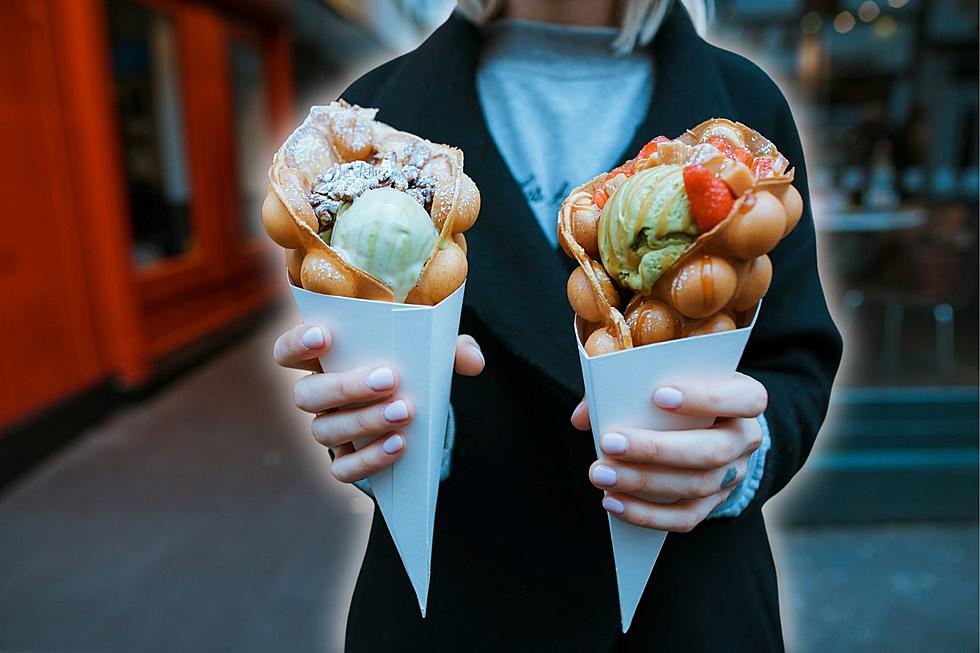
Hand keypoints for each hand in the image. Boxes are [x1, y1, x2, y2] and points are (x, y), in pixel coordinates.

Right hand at [275, 324, 484, 483]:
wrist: (421, 409)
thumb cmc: (416, 367)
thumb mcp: (434, 351)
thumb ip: (452, 348)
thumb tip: (472, 360)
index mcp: (327, 359)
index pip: (289, 350)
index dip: (297, 343)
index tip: (324, 335)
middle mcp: (318, 395)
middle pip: (306, 394)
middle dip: (345, 387)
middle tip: (388, 378)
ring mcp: (329, 429)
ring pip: (324, 430)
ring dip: (363, 422)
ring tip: (404, 412)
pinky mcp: (347, 460)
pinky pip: (344, 469)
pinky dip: (370, 459)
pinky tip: (400, 445)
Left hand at [570, 372, 765, 531]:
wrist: (704, 425)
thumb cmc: (676, 393)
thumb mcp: (661, 378)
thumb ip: (623, 386)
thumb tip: (584, 417)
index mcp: (743, 398)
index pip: (744, 398)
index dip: (705, 398)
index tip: (658, 395)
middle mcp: (745, 438)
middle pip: (712, 450)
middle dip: (657, 449)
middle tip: (610, 443)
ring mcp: (733, 475)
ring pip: (696, 486)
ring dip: (643, 482)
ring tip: (600, 474)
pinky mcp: (713, 503)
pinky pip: (685, 518)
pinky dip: (646, 514)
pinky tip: (612, 502)